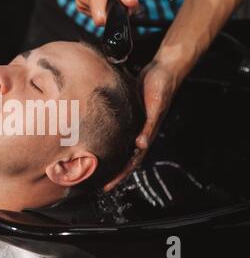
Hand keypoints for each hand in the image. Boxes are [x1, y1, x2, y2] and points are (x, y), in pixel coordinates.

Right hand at [76, 0, 138, 25]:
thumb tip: (131, 4)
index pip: (101, 20)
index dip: (117, 15)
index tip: (124, 4)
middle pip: (103, 18)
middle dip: (115, 9)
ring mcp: (81, 1)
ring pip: (100, 15)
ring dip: (109, 5)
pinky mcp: (81, 3)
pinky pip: (95, 11)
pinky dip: (103, 4)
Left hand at [103, 61, 181, 191]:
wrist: (162, 71)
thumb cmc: (161, 88)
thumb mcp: (156, 106)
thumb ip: (149, 126)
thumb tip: (141, 144)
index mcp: (146, 135)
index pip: (132, 162)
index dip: (120, 175)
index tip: (108, 186)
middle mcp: (139, 133)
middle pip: (124, 158)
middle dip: (111, 172)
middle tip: (95, 183)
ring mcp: (134, 126)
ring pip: (120, 148)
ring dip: (109, 159)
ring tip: (94, 167)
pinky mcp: (130, 116)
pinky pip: (118, 134)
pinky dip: (108, 141)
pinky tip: (97, 143)